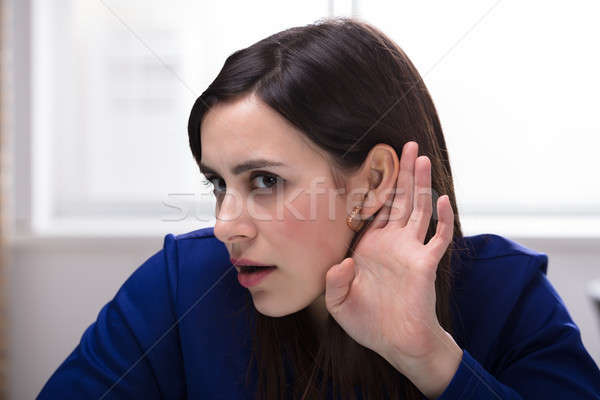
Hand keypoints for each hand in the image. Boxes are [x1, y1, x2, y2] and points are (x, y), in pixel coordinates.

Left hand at [325, 141, 455, 372]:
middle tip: (406, 146)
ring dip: (421, 184)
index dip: (375, 186)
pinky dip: (443, 219)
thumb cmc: (368, 323)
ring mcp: (411, 251)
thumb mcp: (339, 303)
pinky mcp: (426, 264)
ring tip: (422, 157)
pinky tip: (443, 200)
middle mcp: (392, 243)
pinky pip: (439, 238)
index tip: (374, 161)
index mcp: (370, 247)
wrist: (395, 344)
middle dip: (402, 173)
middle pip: (399, 200)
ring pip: (418, 210)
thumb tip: (343, 263)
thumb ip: (334, 282)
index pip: (374, 209)